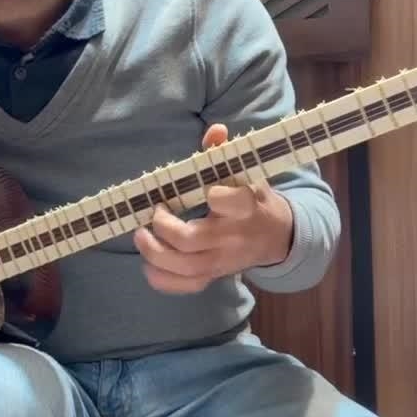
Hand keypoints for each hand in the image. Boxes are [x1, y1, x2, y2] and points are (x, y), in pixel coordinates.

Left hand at [133, 123, 294, 293]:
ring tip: (140, 236)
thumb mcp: (245, 174)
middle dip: (165, 227)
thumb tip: (215, 129)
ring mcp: (223, 262)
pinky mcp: (215, 276)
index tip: (206, 190)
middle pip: (194, 240)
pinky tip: (149, 264)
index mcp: (246, 207)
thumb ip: (224, 152)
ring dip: (155, 254)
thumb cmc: (252, 199)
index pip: (236, 203)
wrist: (276, 237)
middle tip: (155, 212)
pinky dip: (162, 280)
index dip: (218, 197)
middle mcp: (233, 238)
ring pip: (186, 268)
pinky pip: (186, 287)